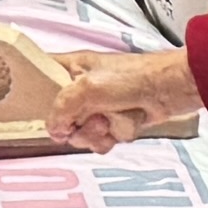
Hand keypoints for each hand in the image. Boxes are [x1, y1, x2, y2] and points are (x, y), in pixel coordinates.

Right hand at [41, 45, 205, 152]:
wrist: (172, 89)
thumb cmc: (133, 77)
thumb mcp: (88, 88)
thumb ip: (62, 108)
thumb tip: (54, 131)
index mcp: (73, 68)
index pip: (42, 76)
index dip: (35, 94)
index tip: (36, 110)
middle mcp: (82, 87)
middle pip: (60, 117)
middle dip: (76, 126)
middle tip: (91, 119)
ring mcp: (99, 106)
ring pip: (81, 132)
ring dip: (97, 133)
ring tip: (112, 121)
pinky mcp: (115, 120)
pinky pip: (101, 139)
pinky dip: (114, 137)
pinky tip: (124, 125)